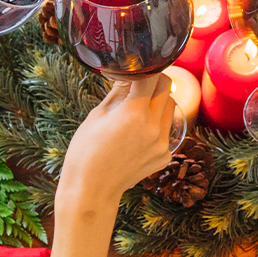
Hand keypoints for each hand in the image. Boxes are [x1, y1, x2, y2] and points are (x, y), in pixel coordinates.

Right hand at [55, 74, 173, 211]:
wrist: (91, 190)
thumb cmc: (86, 151)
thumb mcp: (97, 115)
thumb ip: (119, 92)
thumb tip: (129, 72)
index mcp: (134, 112)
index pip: (152, 76)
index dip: (145, 68)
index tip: (138, 66)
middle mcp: (153, 126)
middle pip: (167, 88)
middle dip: (154, 81)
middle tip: (139, 84)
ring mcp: (162, 143)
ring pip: (170, 106)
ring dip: (158, 101)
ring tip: (137, 110)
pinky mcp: (165, 155)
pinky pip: (167, 129)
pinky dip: (157, 124)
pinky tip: (138, 134)